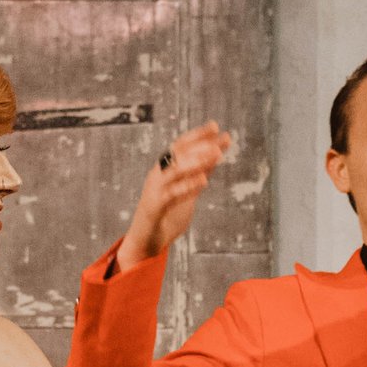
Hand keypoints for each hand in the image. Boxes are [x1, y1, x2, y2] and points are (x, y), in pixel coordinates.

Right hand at [115, 122, 232, 269]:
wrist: (146, 240)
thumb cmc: (166, 213)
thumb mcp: (187, 189)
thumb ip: (198, 173)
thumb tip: (216, 153)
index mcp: (164, 168)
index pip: (181, 146)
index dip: (198, 135)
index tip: (216, 126)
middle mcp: (158, 174)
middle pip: (177, 154)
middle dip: (199, 146)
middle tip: (220, 142)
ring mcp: (155, 189)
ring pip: (175, 170)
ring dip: (196, 162)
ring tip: (216, 155)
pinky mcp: (155, 207)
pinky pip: (172, 194)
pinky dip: (188, 186)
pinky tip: (204, 181)